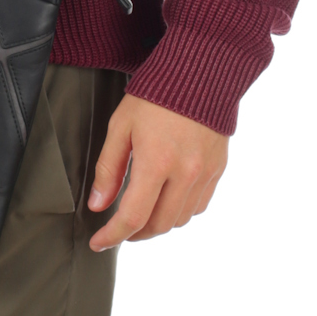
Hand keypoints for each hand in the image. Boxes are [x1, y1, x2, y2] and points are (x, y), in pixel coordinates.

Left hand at [87, 94, 228, 250]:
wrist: (200, 72)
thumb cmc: (155, 95)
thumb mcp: (120, 126)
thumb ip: (108, 168)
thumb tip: (98, 205)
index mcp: (157, 162)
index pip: (133, 217)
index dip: (112, 236)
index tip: (98, 242)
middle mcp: (185, 173)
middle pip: (159, 225)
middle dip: (135, 234)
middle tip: (118, 229)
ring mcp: (205, 173)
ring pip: (180, 220)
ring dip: (158, 224)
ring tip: (141, 214)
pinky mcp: (218, 169)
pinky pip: (199, 205)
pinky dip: (180, 211)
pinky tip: (167, 200)